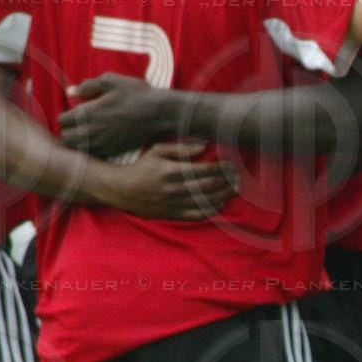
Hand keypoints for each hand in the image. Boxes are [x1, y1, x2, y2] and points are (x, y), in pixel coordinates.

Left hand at [60, 72, 166, 157]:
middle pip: (67, 137)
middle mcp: (93, 131)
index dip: (65, 116)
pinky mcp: (113, 151)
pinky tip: (99, 140)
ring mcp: (103, 143)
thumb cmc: (137, 94)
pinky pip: (93, 154)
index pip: (62, 120)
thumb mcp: (112, 81)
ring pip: (78, 148)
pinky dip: (91, 149)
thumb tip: (70, 92)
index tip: (73, 112)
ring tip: (86, 133)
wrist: (160, 114)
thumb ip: (88, 86)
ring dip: (78, 141)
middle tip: (77, 124)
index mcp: (90, 112)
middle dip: (68, 130)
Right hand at [98, 139, 236, 219]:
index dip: (222, 168)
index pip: (204, 170)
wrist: (122, 190)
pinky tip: (221, 203)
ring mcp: (174, 204)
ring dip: (224, 196)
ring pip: (206, 202)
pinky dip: (212, 210)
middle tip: (239, 177)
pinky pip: (197, 215)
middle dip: (227, 182)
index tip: (232, 165)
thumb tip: (204, 146)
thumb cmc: (141, 166)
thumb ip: (181, 148)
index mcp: (172, 171)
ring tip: (235, 189)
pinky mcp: (173, 215)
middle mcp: (175, 189)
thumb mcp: (157, 150)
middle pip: (209, 187)